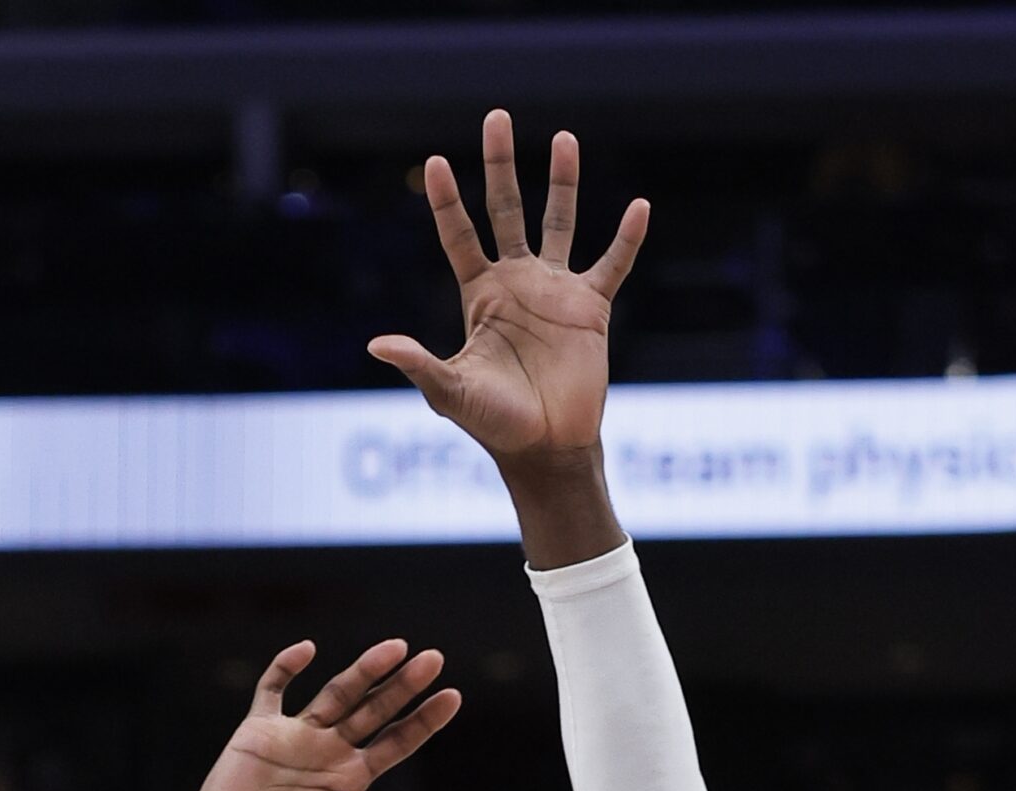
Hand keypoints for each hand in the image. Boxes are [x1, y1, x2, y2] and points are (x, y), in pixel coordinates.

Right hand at [180, 639, 459, 790]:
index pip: (397, 741)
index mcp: (351, 779)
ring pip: (337, 692)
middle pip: (375, 709)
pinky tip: (308, 649)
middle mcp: (329, 752)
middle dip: (403, 686)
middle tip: (434, 659)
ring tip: (396, 647)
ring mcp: (295, 738)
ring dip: (365, 670)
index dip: (425, 719)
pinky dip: (286, 666)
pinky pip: (273, 688)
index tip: (453, 696)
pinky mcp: (257, 730)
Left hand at [371, 110, 647, 466]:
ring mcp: (554, 292)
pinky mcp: (590, 309)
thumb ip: (418, 364)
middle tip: (496, 119)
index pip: (459, 238)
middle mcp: (516, 284)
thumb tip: (376, 344)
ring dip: (562, 182)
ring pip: (559, 222)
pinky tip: (638, 206)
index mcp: (480, 298)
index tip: (433, 163)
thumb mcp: (449, 392)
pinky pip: (612, 265)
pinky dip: (626, 238)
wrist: (544, 448)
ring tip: (563, 138)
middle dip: (500, 166)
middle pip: (506, 210)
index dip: (446, 203)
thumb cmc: (493, 424)